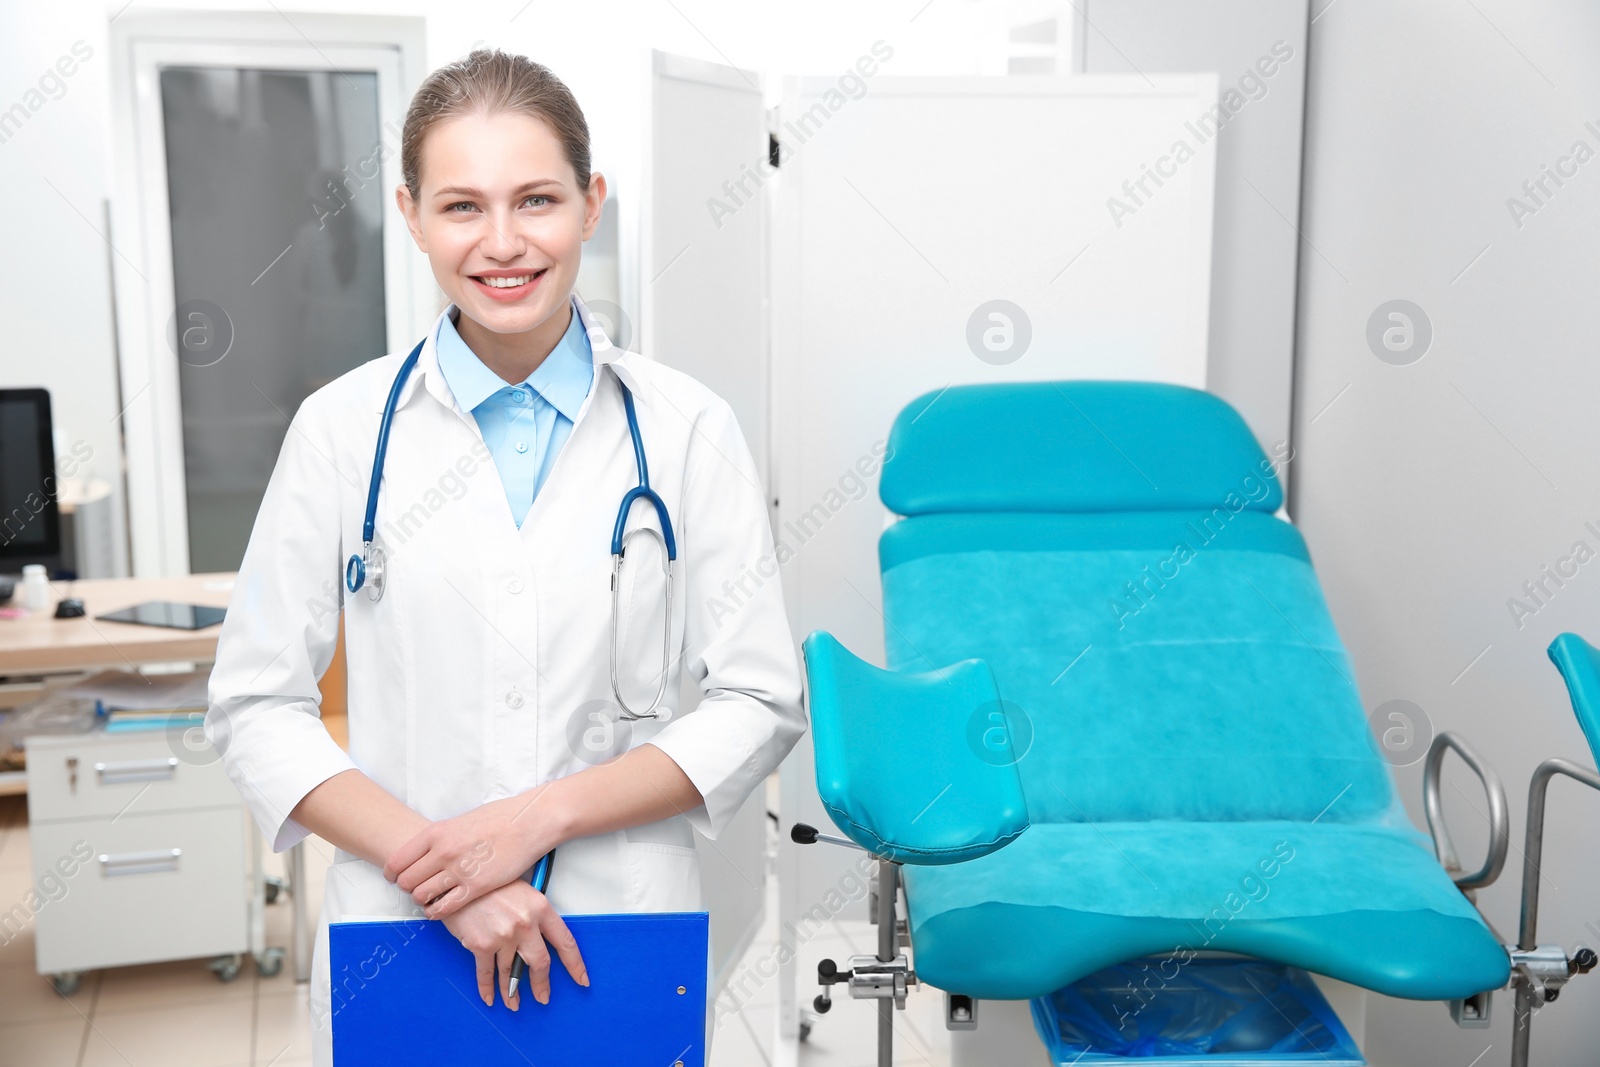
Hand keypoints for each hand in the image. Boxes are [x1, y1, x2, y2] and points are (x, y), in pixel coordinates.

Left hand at [383, 790, 565, 917]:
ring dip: (423, 901)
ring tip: (430, 899)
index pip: (397, 861)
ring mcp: (459, 870)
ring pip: (422, 896)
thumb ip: (440, 839)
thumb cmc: (499, 818)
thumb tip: (426, 854)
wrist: (529, 821)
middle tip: (417, 890)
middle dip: (408, 889)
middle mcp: (443, 851)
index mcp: (436, 832)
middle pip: (407, 881)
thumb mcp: (460, 821)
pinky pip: (444, 908)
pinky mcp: (476, 887)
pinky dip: (437, 912)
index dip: (393, 874)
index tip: (396, 878)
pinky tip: (440, 909)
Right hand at [441, 880, 587, 1008]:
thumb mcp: (520, 890)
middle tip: (543, 997)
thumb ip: (533, 915)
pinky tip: (490, 997)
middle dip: (541, 984)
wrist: (458, 878)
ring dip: (512, 992)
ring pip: (511, 972)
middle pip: (540, 963)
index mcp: (540, 908)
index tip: (581, 979)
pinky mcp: (481, 945)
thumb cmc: (489, 881)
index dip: (575, 964)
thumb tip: (538, 939)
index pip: (565, 942)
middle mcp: (526, 924)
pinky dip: (487, 988)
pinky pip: (486, 973)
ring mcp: (504, 936)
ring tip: (514, 1003)